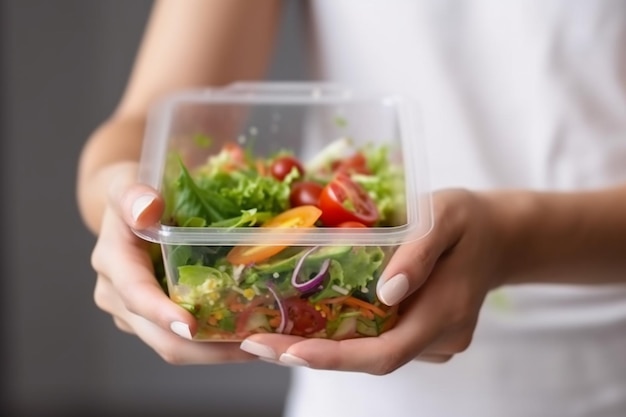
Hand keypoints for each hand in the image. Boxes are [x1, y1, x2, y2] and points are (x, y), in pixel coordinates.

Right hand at [90, 162, 253, 363]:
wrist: (126, 210)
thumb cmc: (133, 196)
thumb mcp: (128, 185)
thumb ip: (133, 194)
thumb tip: (147, 209)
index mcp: (114, 265)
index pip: (136, 295)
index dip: (163, 314)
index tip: (192, 327)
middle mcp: (119, 298)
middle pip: (161, 338)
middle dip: (205, 349)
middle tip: (251, 344)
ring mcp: (136, 314)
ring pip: (175, 346)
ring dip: (215, 351)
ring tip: (258, 343)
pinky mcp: (155, 321)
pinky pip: (184, 340)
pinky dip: (214, 343)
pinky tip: (246, 335)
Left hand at [239, 189, 504, 373]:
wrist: (499, 235)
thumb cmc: (470, 220)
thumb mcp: (445, 215)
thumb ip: (418, 251)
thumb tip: (387, 292)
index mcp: (445, 311)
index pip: (386, 351)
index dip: (336, 357)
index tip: (289, 352)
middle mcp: (439, 337)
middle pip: (370, 359)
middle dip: (311, 354)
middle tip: (256, 343)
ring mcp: (433, 341)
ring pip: (371, 351)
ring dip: (321, 345)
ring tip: (270, 332)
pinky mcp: (423, 335)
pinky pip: (379, 339)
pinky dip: (342, 334)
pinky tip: (308, 320)